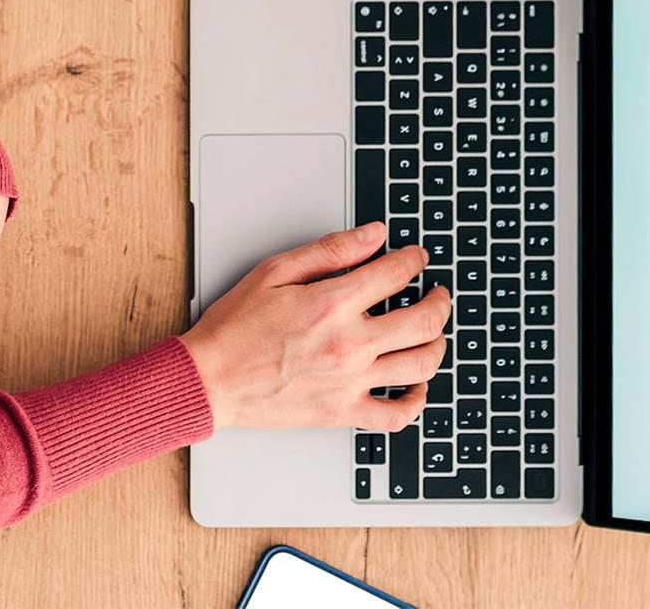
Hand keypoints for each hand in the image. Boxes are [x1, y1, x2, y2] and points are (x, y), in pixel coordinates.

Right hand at [179, 223, 449, 432]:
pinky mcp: (343, 412)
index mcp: (332, 304)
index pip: (396, 274)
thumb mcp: (275, 272)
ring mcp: (350, 381)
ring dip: (437, 344)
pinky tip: (415, 385)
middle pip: (423, 321)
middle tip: (438, 295)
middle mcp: (349, 343)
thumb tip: (373, 235)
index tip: (416, 257)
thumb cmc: (235, 328)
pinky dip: (417, 401)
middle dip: (439, 301)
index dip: (414, 260)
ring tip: (433, 334)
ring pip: (421, 364)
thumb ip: (330, 251)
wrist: (210, 379)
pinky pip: (397, 415)